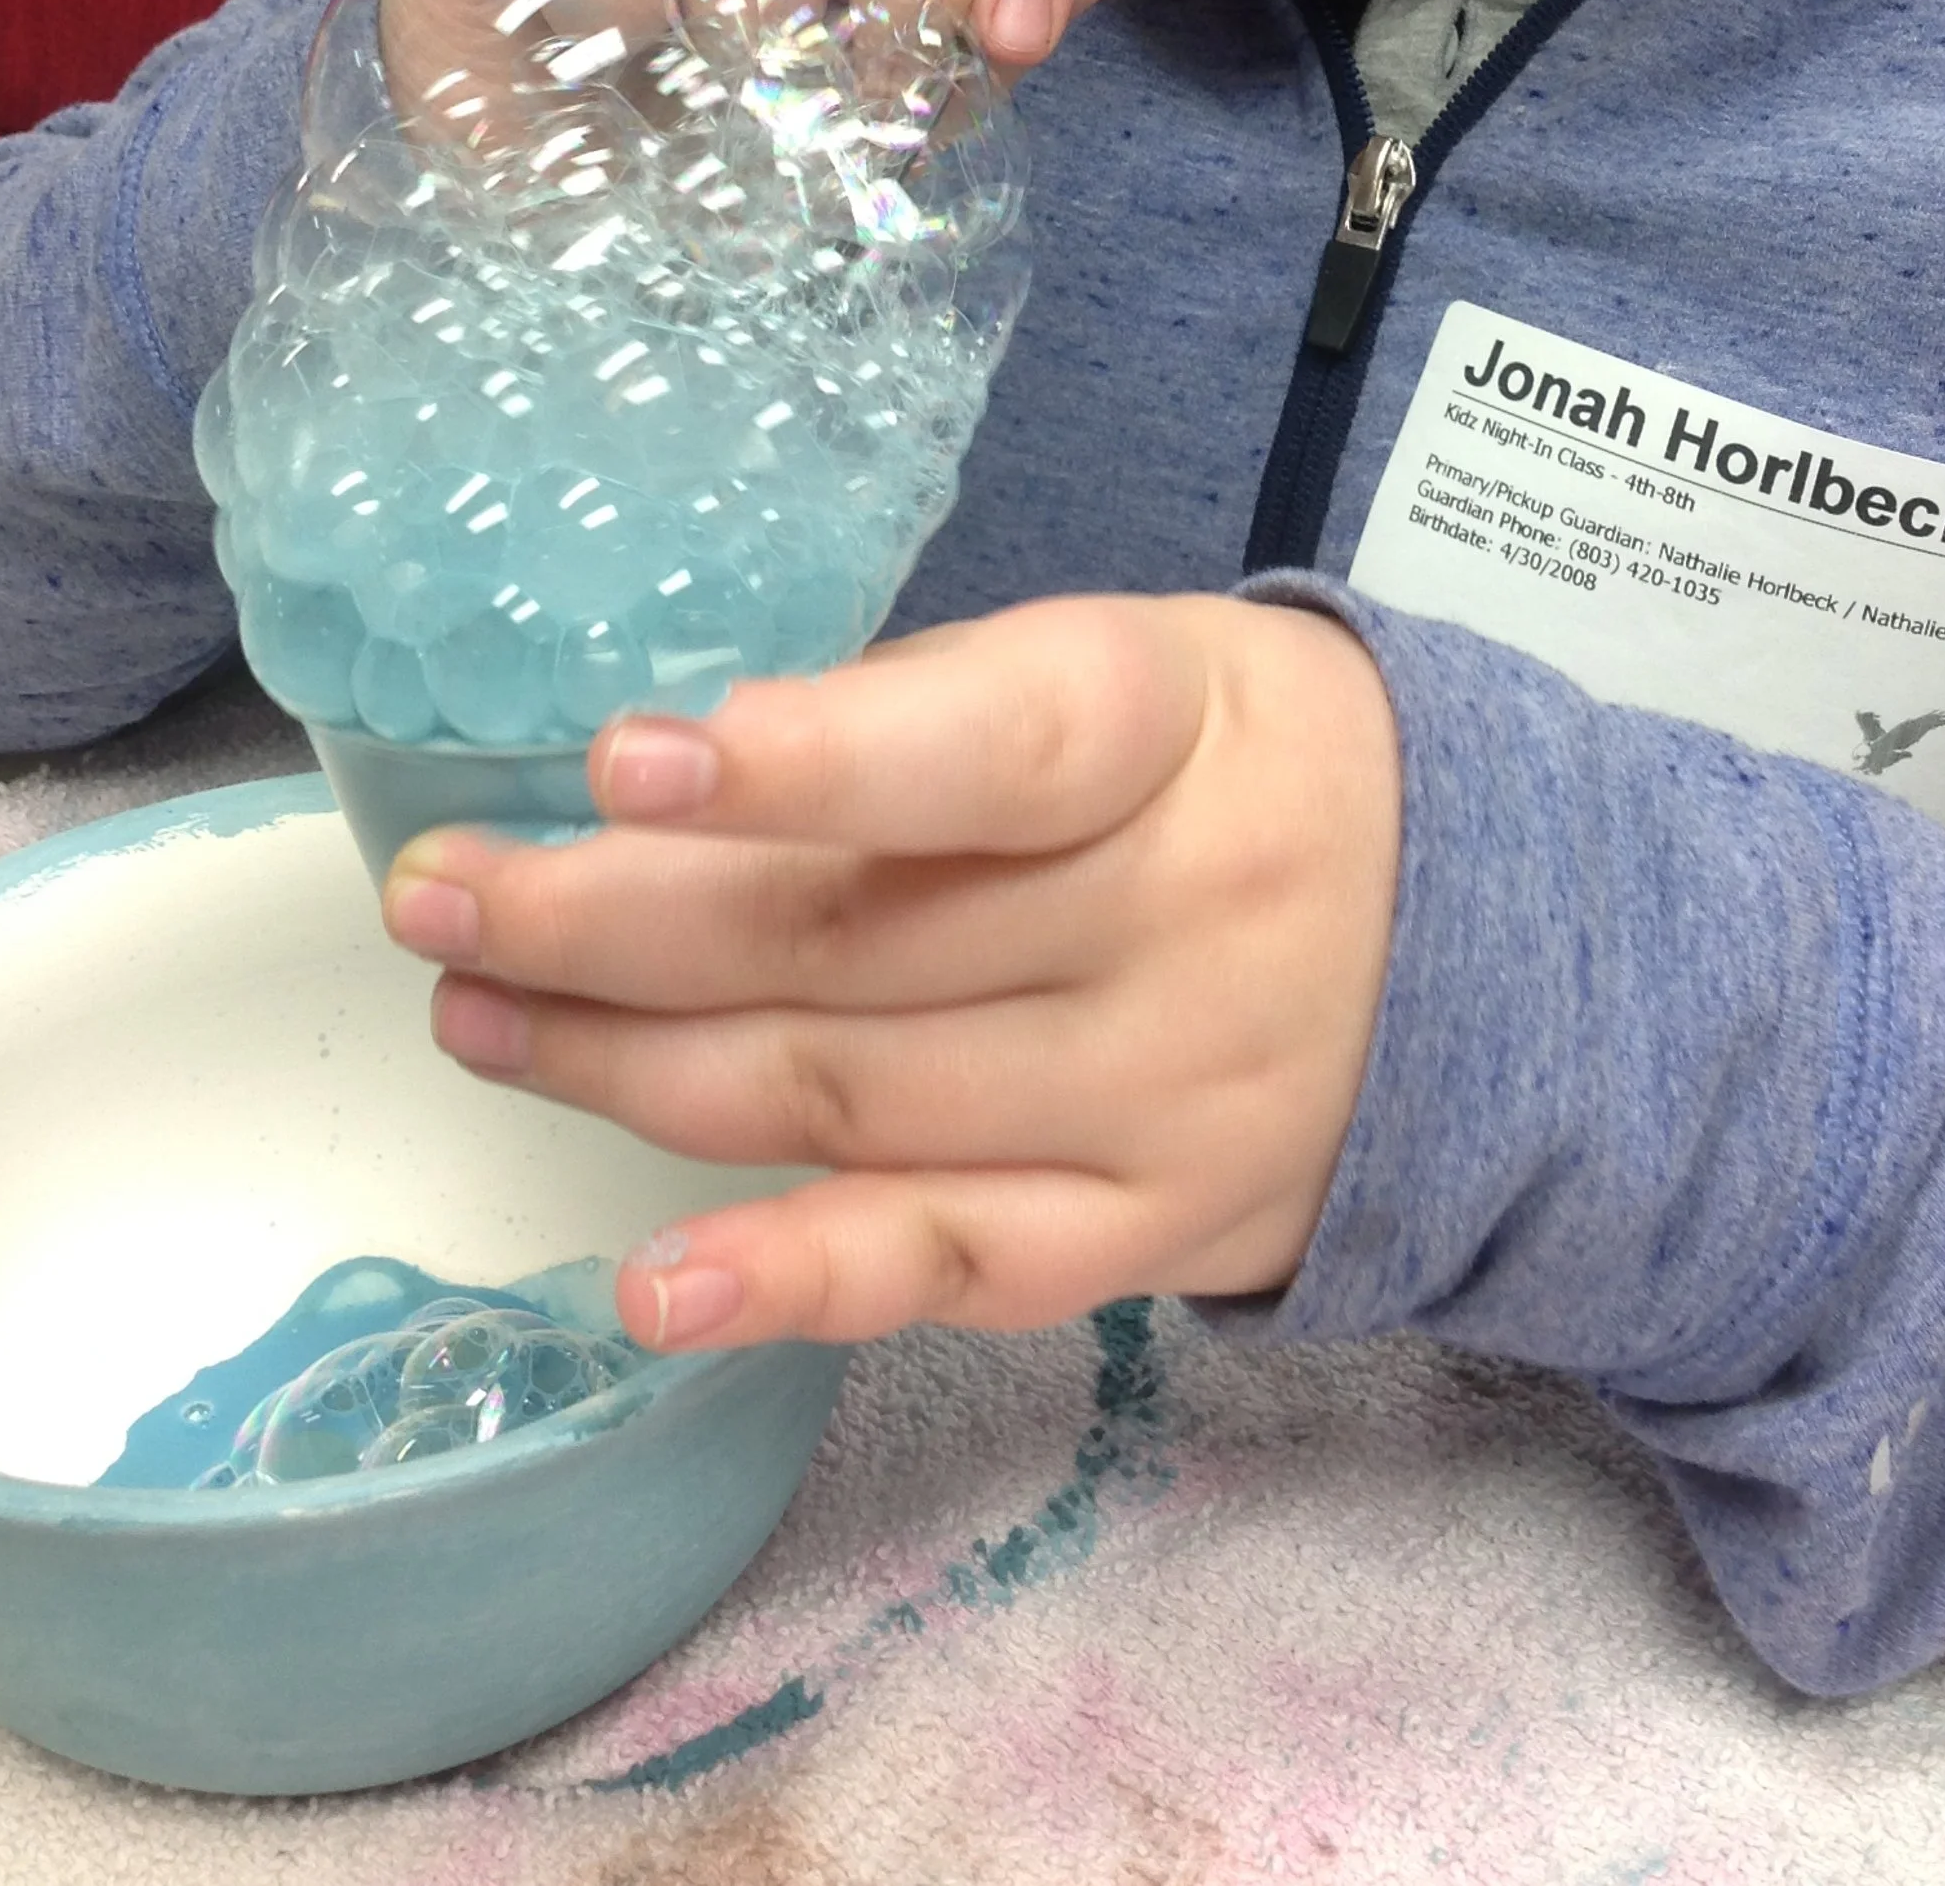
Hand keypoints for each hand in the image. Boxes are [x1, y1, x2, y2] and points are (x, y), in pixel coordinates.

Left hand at [378, 596, 1403, 1349]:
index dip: (800, 760)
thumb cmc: (1253, 762)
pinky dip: (792, 1279)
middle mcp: (1178, 919)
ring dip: (632, 1069)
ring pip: (855, 1098)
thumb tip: (681, 782)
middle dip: (610, 924)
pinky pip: (953, 1265)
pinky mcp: (1156, 1231)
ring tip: (483, 1019)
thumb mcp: (1146, 662)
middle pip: (854, 941)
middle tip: (444, 902)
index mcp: (1173, 730)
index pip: (982, 751)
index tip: (619, 758)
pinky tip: (649, 1280)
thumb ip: (939, 714)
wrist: (1500, 941)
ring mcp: (1167, 1095)